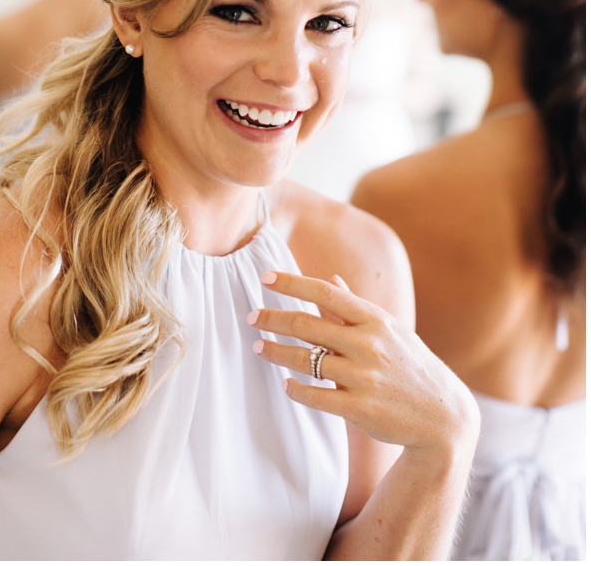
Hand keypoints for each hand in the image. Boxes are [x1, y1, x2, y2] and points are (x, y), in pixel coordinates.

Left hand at [251, 271, 478, 456]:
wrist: (444, 417)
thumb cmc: (411, 367)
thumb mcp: (390, 332)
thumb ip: (356, 308)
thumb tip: (330, 279)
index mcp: (376, 320)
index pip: (325, 293)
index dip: (291, 283)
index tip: (264, 277)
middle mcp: (369, 345)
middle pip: (306, 325)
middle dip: (272, 318)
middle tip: (250, 317)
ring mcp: (364, 377)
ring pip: (305, 360)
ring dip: (276, 352)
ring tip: (258, 347)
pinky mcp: (360, 408)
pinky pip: (315, 395)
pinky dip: (296, 389)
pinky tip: (286, 383)